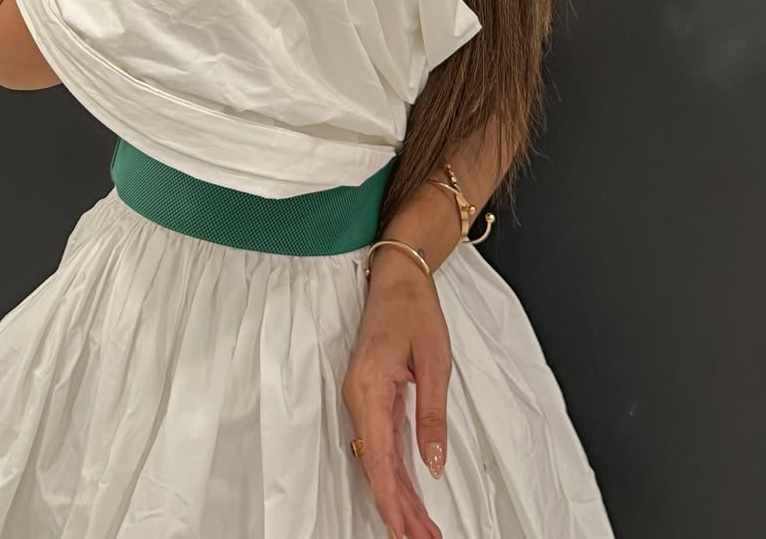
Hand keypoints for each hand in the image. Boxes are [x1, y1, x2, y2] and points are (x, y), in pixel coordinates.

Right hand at [341, 260, 451, 538]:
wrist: (397, 278)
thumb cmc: (413, 311)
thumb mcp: (433, 362)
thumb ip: (431, 415)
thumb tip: (432, 464)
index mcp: (369, 390)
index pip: (378, 460)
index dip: (392, 501)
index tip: (406, 532)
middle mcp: (358, 398)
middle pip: (375, 467)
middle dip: (398, 510)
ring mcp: (361, 399)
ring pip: (377, 460)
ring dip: (397, 497)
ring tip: (420, 530)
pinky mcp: (370, 397)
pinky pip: (379, 444)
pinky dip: (394, 474)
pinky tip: (408, 497)